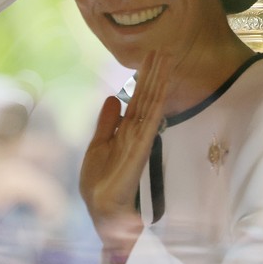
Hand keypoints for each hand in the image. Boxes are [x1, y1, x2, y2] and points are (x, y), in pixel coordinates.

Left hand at [80, 52, 169, 263]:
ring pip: (150, 106)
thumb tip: (113, 97)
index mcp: (127, 132)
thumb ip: (107, 123)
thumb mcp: (97, 147)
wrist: (101, 215)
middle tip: (164, 48)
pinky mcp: (137, 153)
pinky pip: (148, 124)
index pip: (139, 99)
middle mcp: (136, 134)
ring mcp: (138, 142)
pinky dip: (154, 105)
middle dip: (155, 73)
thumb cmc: (100, 185)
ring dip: (157, 82)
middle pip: (148, 98)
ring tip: (165, 59)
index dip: (146, 78)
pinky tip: (159, 90)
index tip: (153, 55)